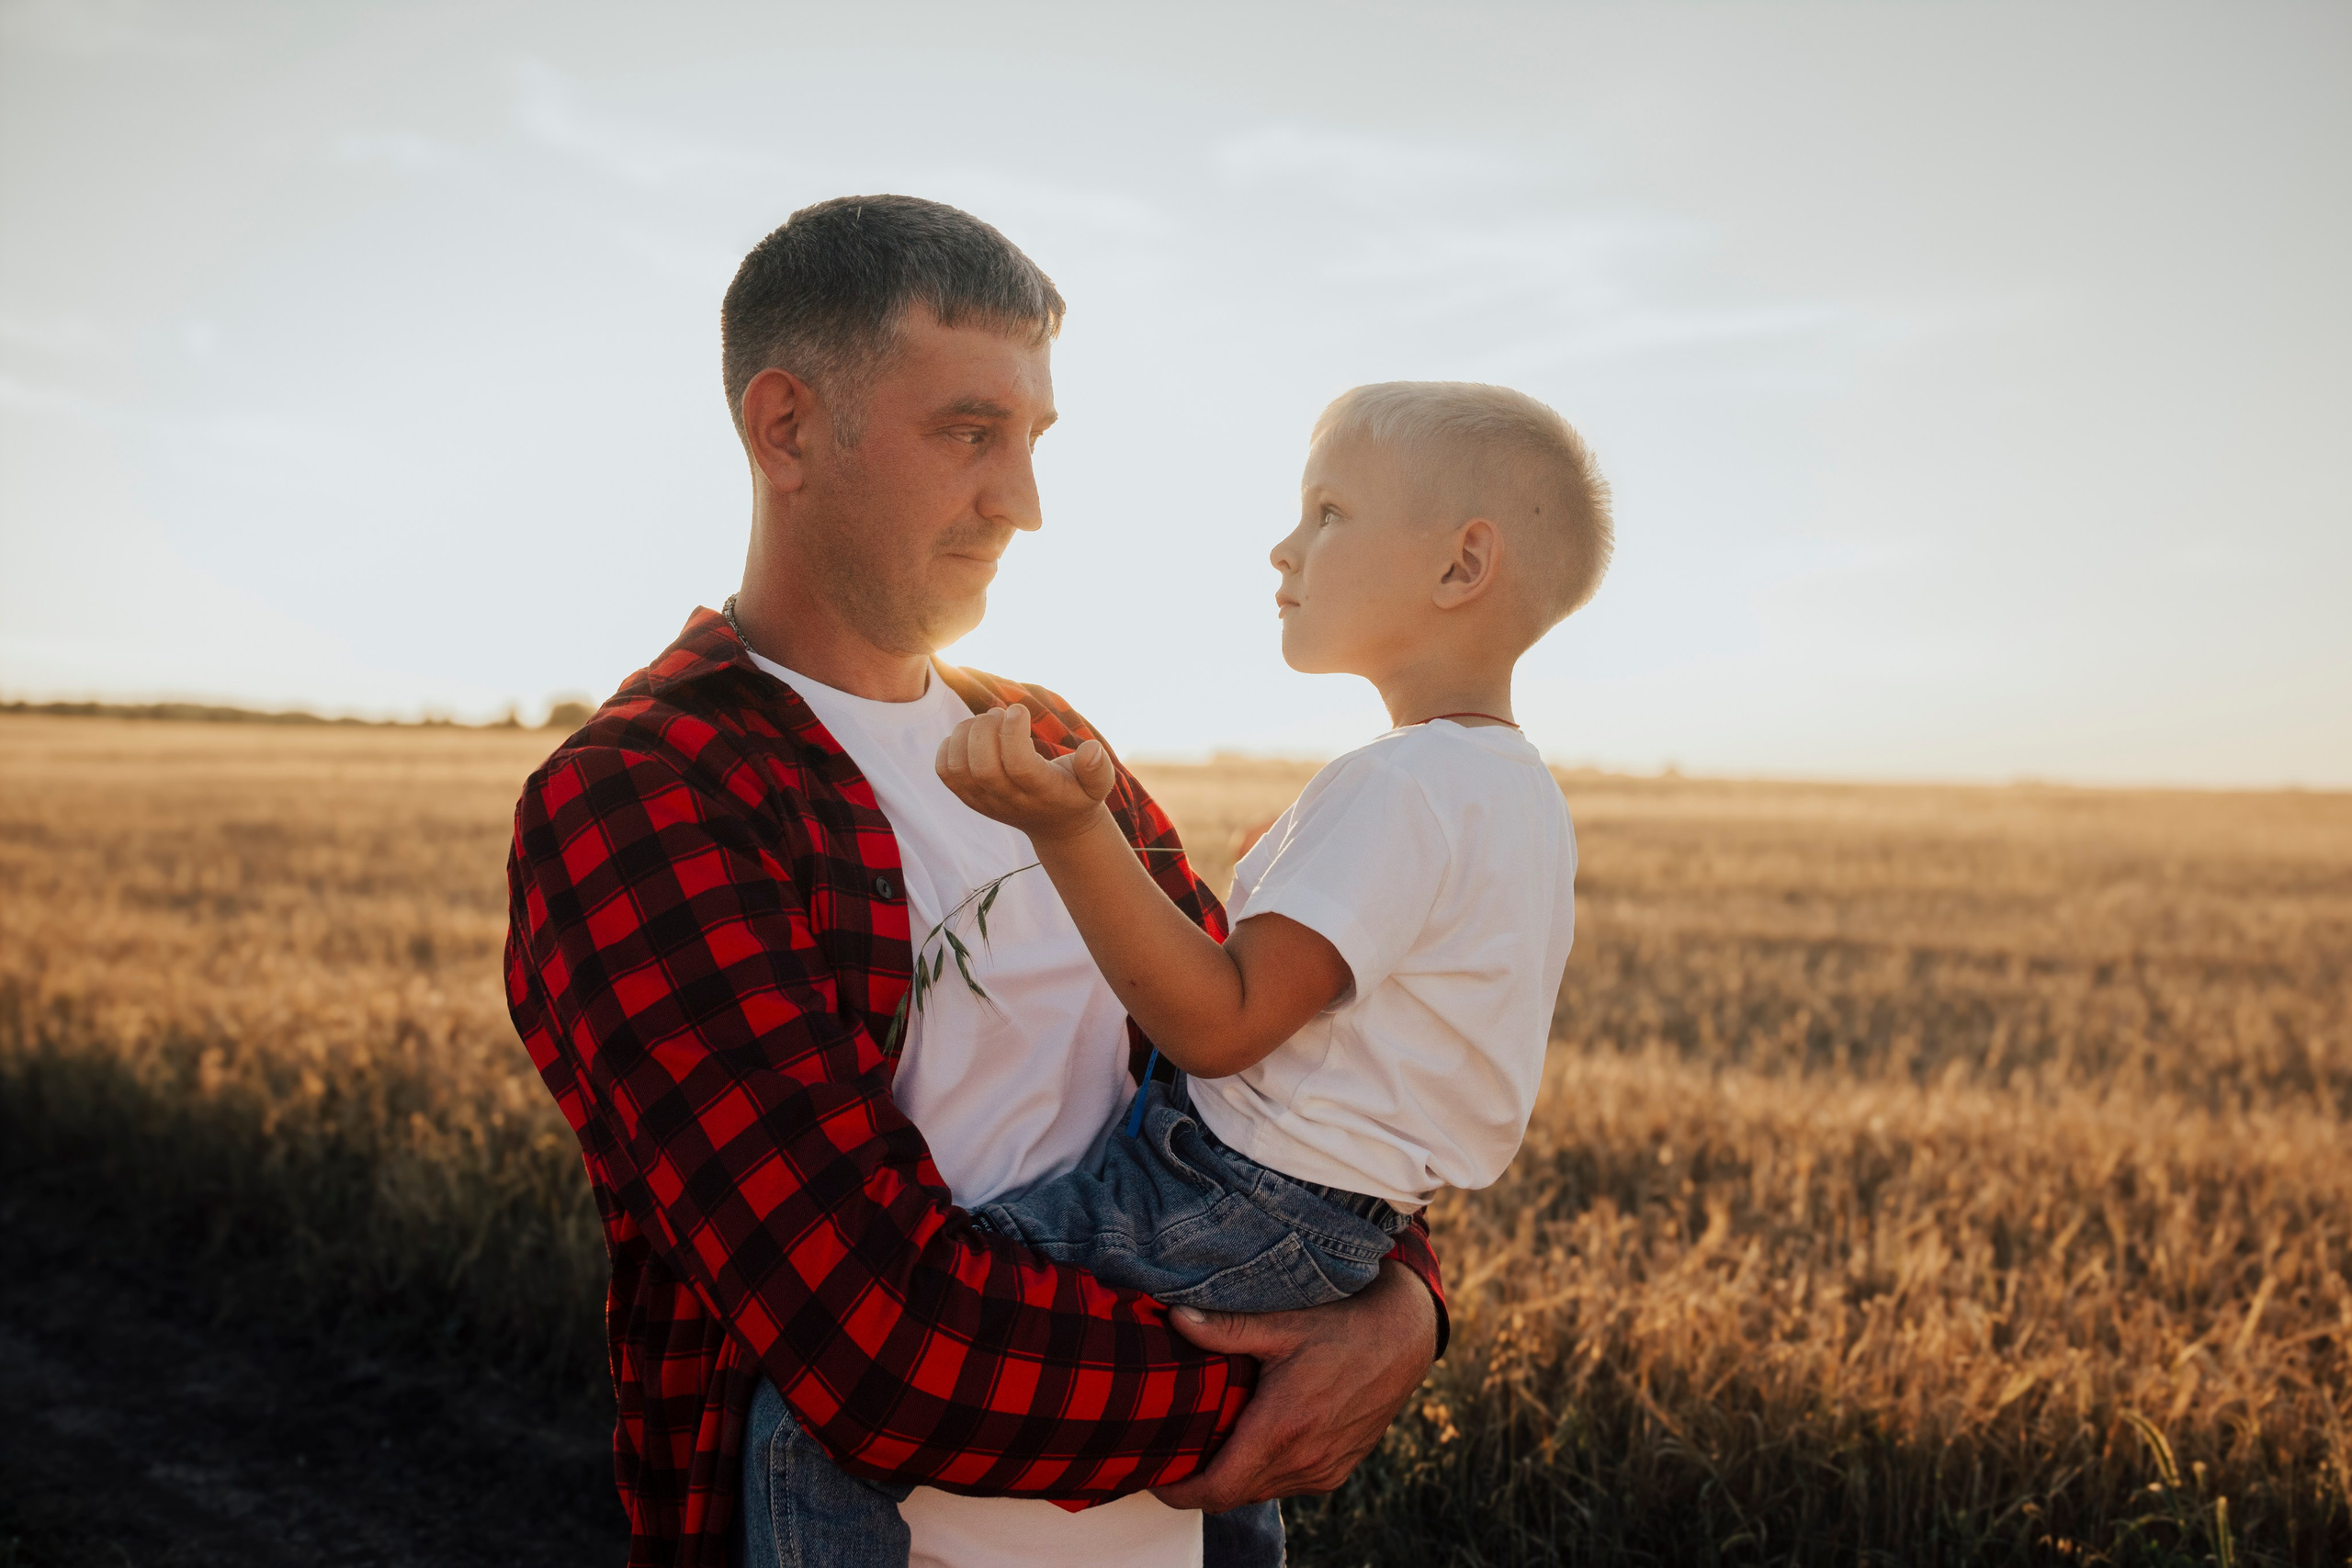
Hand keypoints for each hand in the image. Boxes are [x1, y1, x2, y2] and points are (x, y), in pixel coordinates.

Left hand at [935, 704, 1115, 840]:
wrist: (1056, 824)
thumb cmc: (1077, 792)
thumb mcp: (1098, 783)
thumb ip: (1097, 768)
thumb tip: (1090, 750)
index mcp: (1042, 793)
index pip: (1019, 765)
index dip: (1014, 733)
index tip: (1020, 710)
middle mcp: (1010, 801)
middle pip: (983, 767)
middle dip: (986, 729)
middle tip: (1000, 713)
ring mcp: (985, 802)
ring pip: (959, 767)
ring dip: (966, 734)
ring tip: (986, 722)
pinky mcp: (968, 797)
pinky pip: (944, 771)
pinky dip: (950, 746)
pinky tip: (972, 737)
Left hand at [1149, 1261, 1436, 1511]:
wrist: (1402, 1340)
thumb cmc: (1342, 1327)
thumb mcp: (1281, 1325)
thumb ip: (1224, 1328)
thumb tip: (1175, 1318)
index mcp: (1282, 1428)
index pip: (1217, 1488)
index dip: (1180, 1491)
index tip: (1155, 1475)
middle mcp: (1304, 1459)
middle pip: (1234, 1494)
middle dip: (1201, 1482)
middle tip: (1174, 1453)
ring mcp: (1323, 1470)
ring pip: (1261, 1491)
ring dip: (1235, 1477)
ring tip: (1209, 1444)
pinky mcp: (1338, 1471)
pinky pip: (1288, 1484)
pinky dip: (1264, 1473)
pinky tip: (1254, 1441)